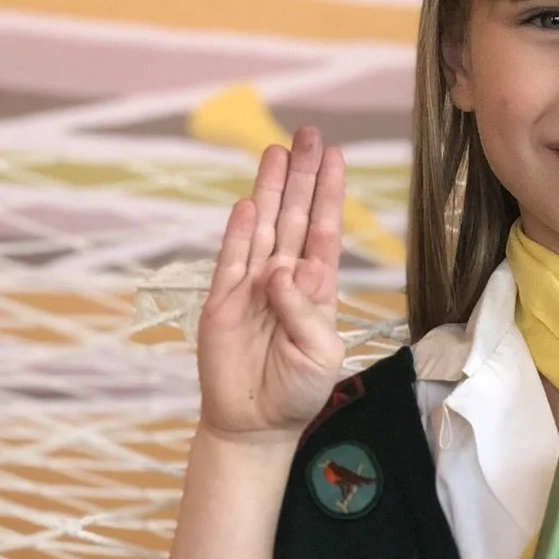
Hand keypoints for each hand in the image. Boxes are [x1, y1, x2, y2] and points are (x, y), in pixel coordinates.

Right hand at [196, 127, 346, 438]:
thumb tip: (280, 271)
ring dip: (270, 190)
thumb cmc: (298, 391)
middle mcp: (285, 280)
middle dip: (302, 177)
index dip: (328, 195)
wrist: (257, 423)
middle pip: (294, 217)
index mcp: (316, 290)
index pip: (324, 232)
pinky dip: (239, 231)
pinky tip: (249, 202)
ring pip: (263, 228)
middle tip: (308, 134)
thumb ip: (305, 312)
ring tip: (278, 150)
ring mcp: (252, 287)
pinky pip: (231, 259)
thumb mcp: (320, 355)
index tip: (335, 157)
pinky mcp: (223, 301)